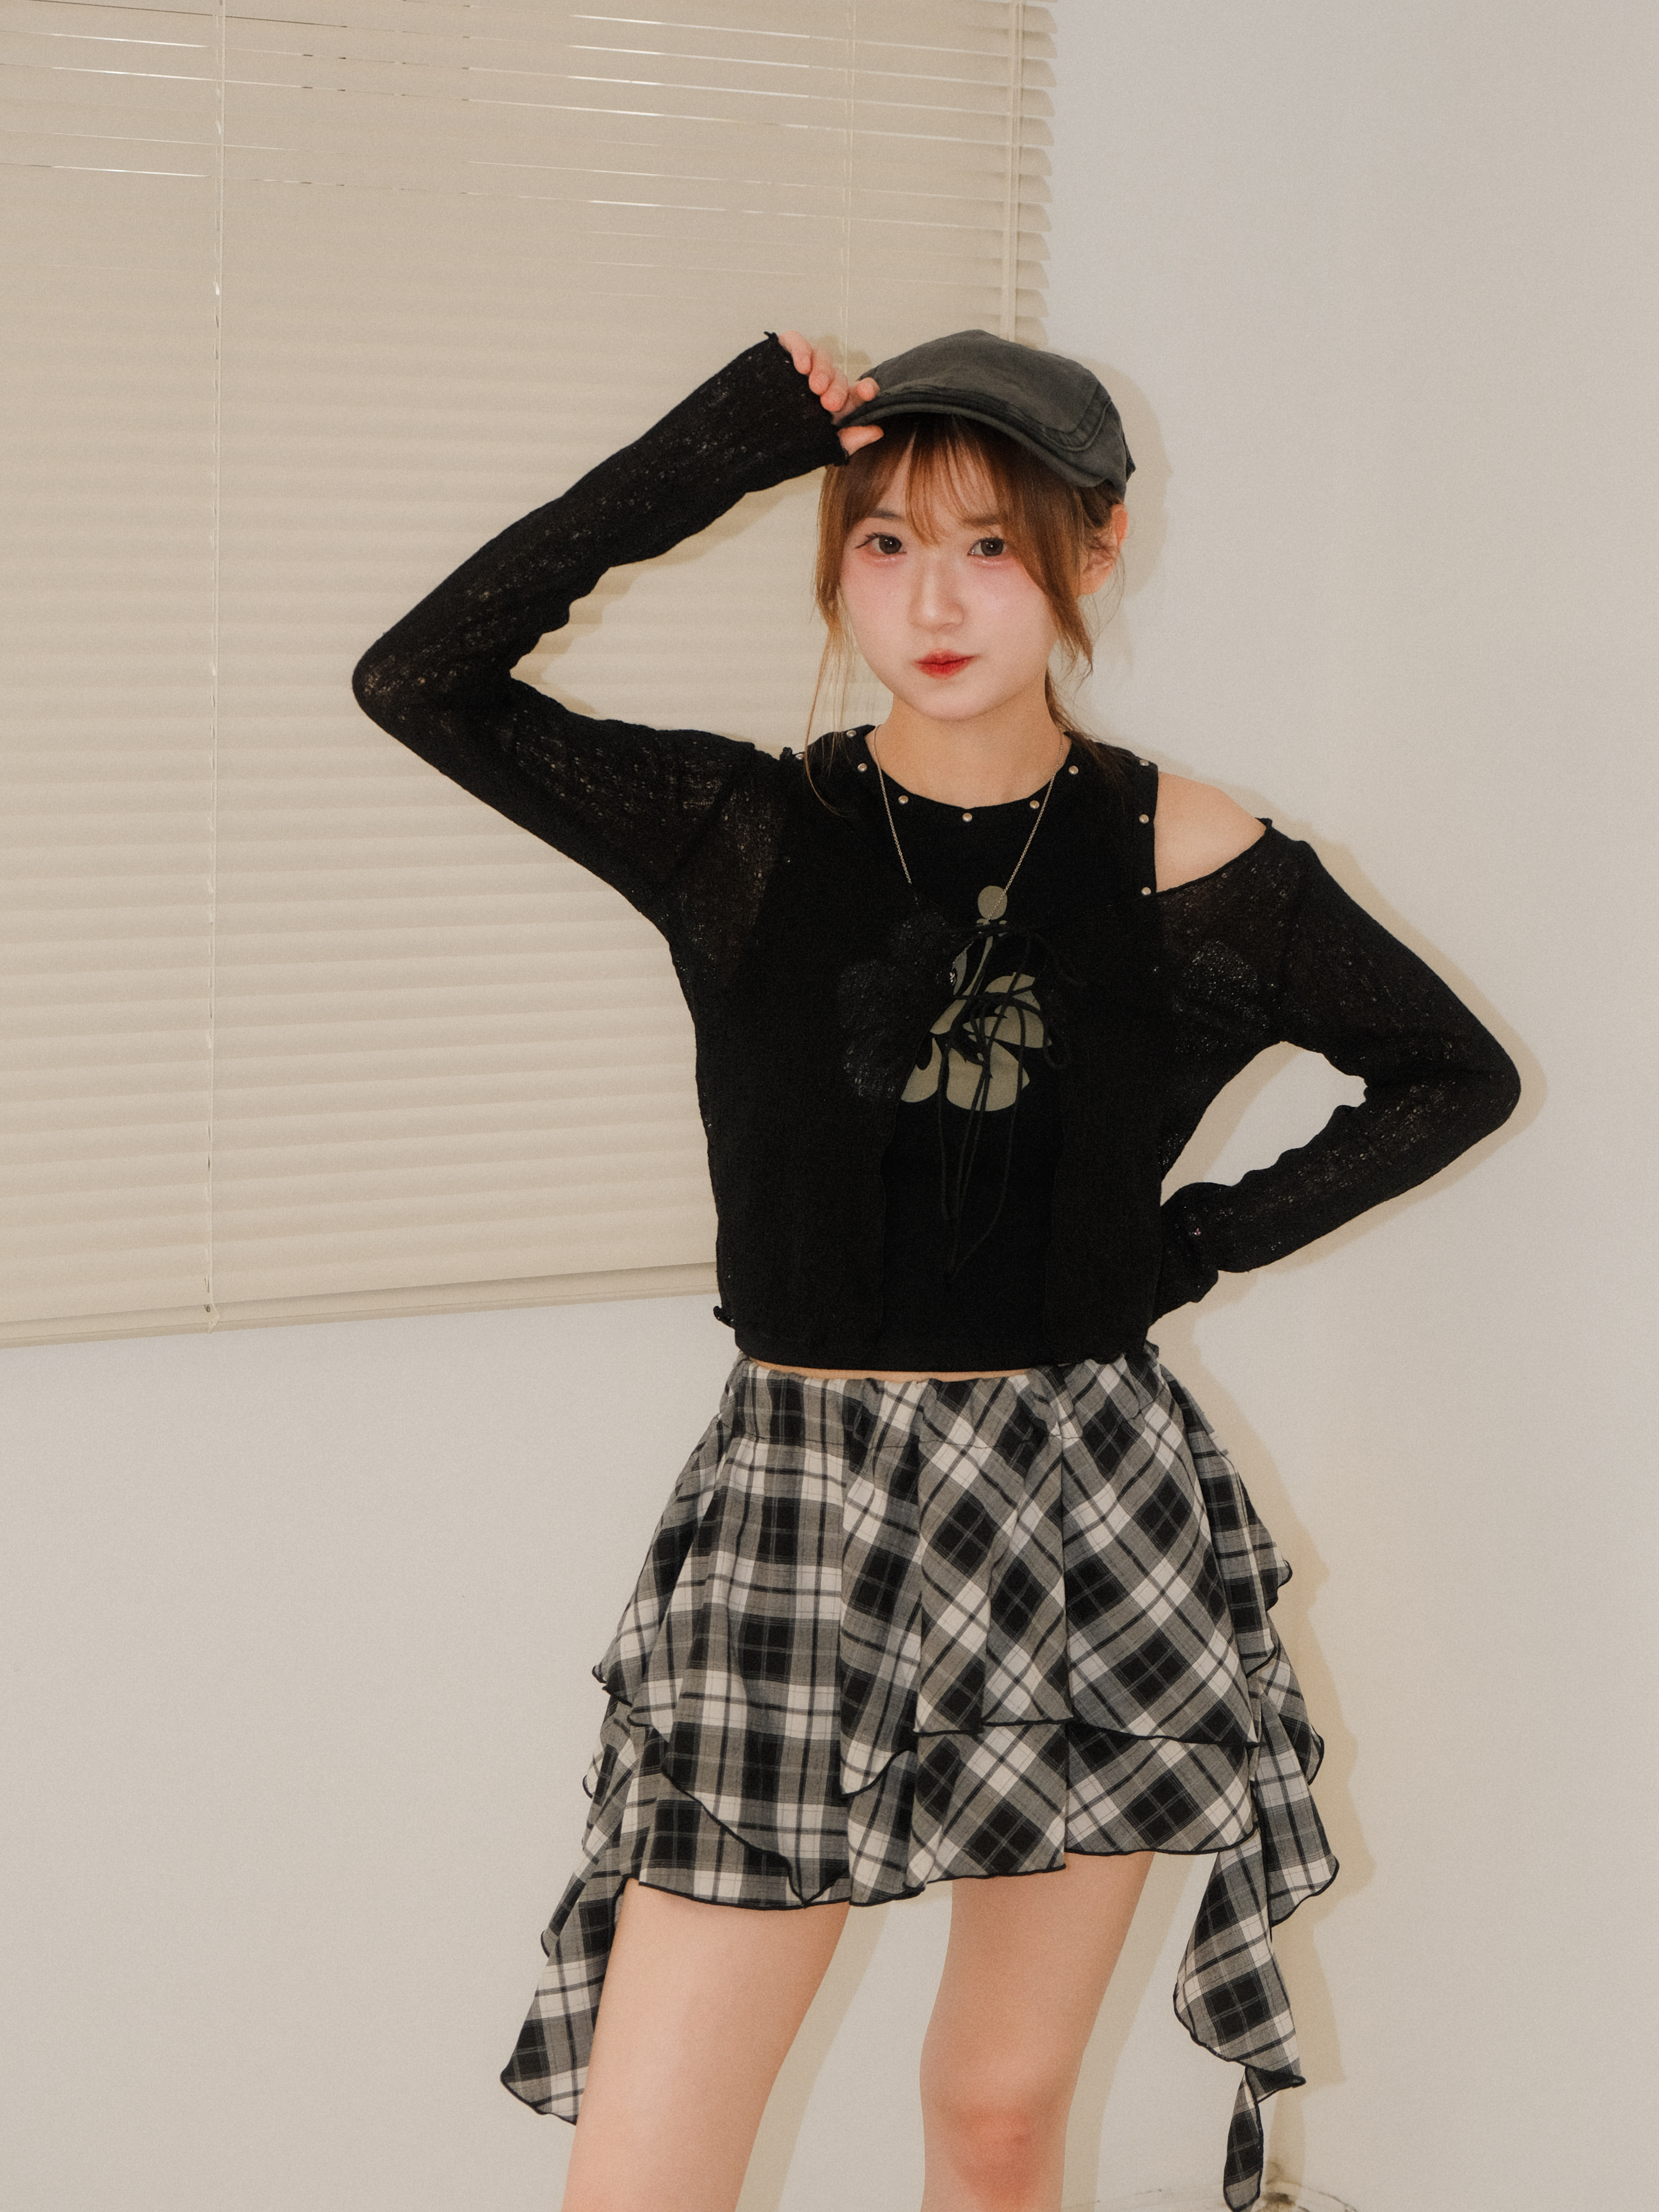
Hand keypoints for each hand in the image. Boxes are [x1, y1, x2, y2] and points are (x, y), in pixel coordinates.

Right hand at [775, 329, 883, 453]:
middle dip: (838, 387)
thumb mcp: (818, 447)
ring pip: (821, 356)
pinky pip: (795, 341)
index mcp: (833, 406)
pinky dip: (800, 350)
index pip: (856, 392)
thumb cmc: (780, 447)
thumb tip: (877, 431)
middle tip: (829, 403)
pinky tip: (801, 366)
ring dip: (822, 370)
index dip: (865, 389)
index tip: (868, 392)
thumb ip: (847, 440)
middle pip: (838, 375)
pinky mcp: (781, 354)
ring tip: (815, 387)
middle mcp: (820, 384)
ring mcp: (801, 369)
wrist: (742, 439)